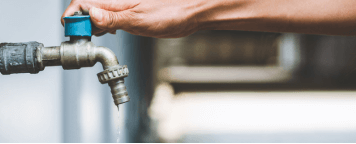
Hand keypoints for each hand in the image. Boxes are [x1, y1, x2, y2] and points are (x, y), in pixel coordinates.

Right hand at [62, 0, 200, 37]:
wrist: (189, 13)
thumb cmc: (170, 13)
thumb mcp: (138, 20)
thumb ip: (113, 18)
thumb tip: (90, 14)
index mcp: (116, 1)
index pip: (84, 2)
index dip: (73, 15)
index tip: (70, 29)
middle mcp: (117, 3)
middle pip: (88, 8)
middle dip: (80, 22)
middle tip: (80, 37)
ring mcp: (123, 9)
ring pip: (98, 14)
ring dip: (91, 26)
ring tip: (90, 38)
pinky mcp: (130, 16)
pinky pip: (110, 19)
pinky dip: (104, 26)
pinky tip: (107, 33)